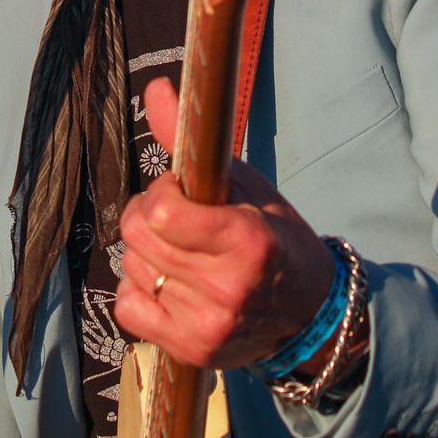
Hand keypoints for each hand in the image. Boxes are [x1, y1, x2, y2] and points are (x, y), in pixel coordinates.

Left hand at [112, 76, 335, 369]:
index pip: (160, 212)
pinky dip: (139, 290)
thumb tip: (156, 88)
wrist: (309, 314)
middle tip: (177, 220)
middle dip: (148, 217)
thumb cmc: (275, 235)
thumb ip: (191, 139)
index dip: (162, 193)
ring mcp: (208, 324)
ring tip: (181, 253)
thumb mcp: (245, 184)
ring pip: (131, 267)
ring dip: (146, 253)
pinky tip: (170, 284)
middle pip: (138, 235)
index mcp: (247, 240)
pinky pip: (128, 307)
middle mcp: (227, 287)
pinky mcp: (191, 349)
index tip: (183, 192)